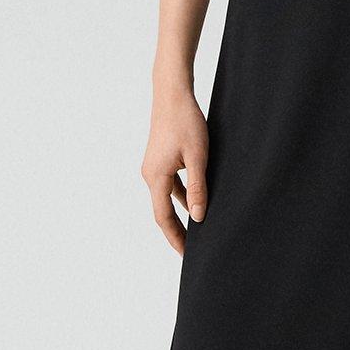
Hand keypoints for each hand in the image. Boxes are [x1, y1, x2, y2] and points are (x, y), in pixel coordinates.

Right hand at [142, 85, 209, 255]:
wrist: (172, 93)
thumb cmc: (186, 121)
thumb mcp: (198, 156)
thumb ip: (198, 187)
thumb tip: (199, 217)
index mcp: (156, 177)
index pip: (163, 217)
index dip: (175, 238)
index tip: (187, 256)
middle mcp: (150, 174)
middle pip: (163, 211)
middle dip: (177, 231)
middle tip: (193, 251)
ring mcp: (153, 167)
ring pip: (166, 198)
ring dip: (180, 215)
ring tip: (197, 230)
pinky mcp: (160, 159)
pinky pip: (169, 186)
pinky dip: (180, 198)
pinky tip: (194, 203)